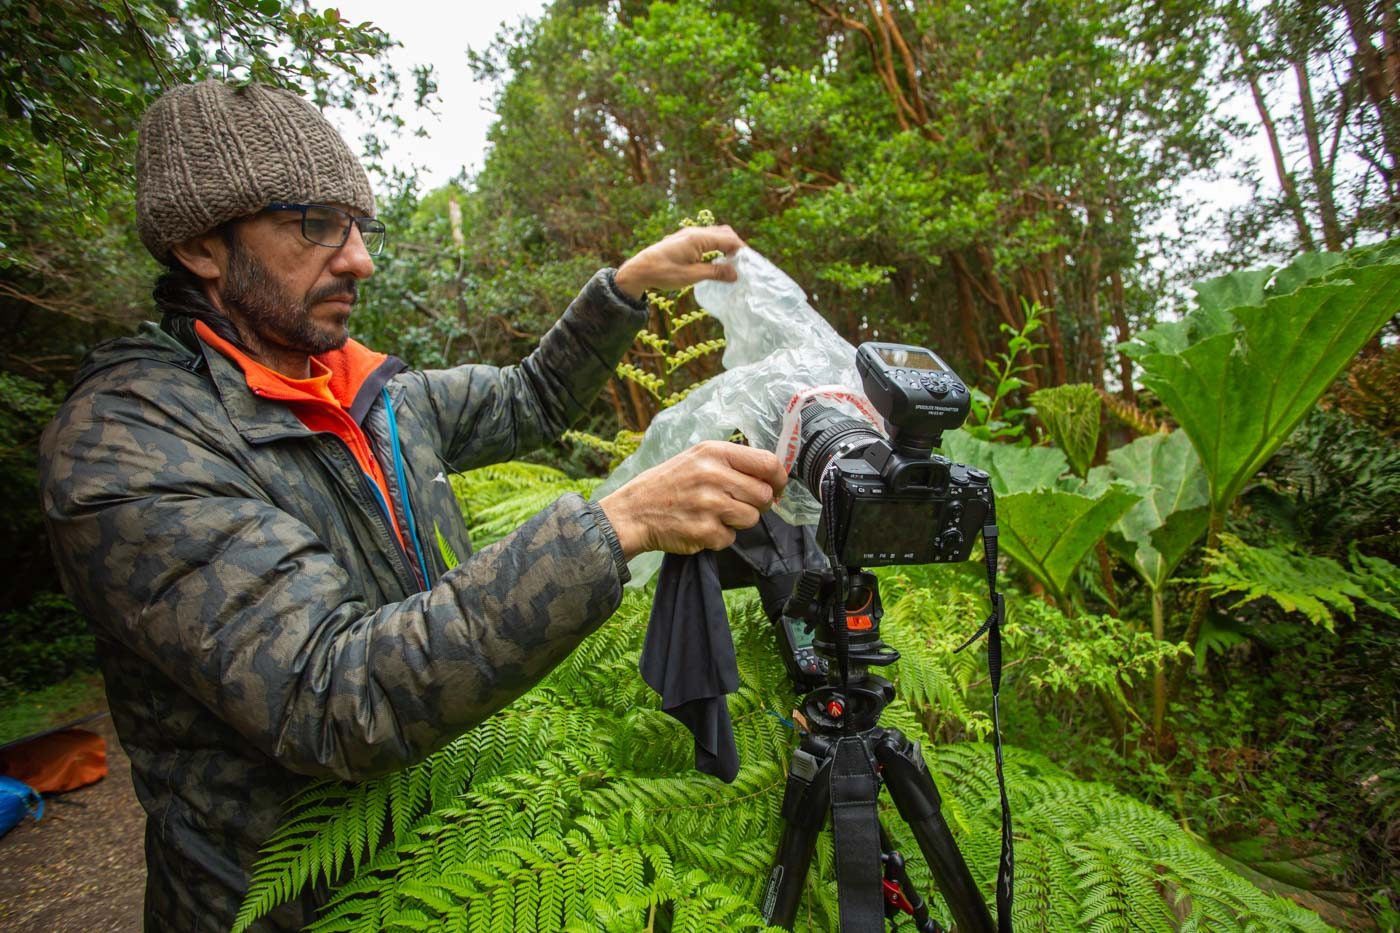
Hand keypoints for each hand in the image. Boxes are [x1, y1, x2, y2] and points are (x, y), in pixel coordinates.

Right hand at [597, 441, 786, 557]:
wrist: (633, 512)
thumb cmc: (669, 484)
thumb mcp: (698, 458)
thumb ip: (733, 463)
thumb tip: (773, 477)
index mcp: (714, 452)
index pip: (767, 463)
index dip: (779, 478)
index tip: (777, 487)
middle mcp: (713, 475)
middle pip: (764, 495)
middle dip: (759, 504)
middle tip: (741, 504)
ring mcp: (709, 504)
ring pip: (751, 519)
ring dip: (738, 521)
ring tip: (715, 514)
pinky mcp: (704, 531)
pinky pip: (731, 538)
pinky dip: (719, 536)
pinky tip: (701, 526)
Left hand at [613, 225, 745, 299]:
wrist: (640, 269)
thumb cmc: (664, 273)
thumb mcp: (692, 276)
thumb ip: (715, 272)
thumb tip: (736, 273)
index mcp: (699, 238)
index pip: (729, 239)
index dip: (742, 251)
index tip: (749, 264)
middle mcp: (695, 231)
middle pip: (725, 233)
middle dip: (736, 246)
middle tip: (742, 264)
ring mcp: (689, 233)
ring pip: (716, 234)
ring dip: (726, 245)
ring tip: (731, 263)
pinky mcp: (684, 239)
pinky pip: (707, 237)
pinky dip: (716, 245)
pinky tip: (716, 259)